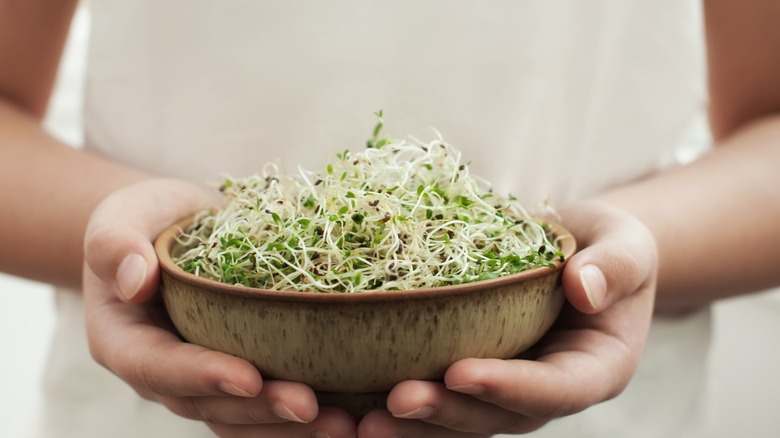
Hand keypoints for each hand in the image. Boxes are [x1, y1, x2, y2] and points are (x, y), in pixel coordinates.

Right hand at [82, 178, 356, 437]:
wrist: (177, 228)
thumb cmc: (147, 219)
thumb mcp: (122, 216)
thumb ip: (115, 243)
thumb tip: (135, 278)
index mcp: (125, 342)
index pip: (158, 367)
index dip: (202, 375)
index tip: (248, 375)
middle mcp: (164, 373)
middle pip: (208, 404)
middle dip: (260, 410)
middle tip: (310, 407)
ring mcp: (203, 378)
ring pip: (242, 417)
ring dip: (289, 427)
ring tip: (343, 425)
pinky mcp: (240, 370)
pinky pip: (266, 404)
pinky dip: (303, 415)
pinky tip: (350, 412)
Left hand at [356, 200, 657, 436]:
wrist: (585, 255)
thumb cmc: (609, 247)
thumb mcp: (625, 245)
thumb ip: (614, 266)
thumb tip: (583, 288)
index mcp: (594, 369)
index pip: (555, 389)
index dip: (508, 386)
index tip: (460, 371)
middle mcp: (548, 390)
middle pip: (497, 416)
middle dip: (447, 413)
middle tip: (397, 402)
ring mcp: (509, 387)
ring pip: (462, 419)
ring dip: (414, 425)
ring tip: (361, 423)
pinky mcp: (478, 372)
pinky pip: (442, 394)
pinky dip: (402, 405)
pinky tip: (354, 404)